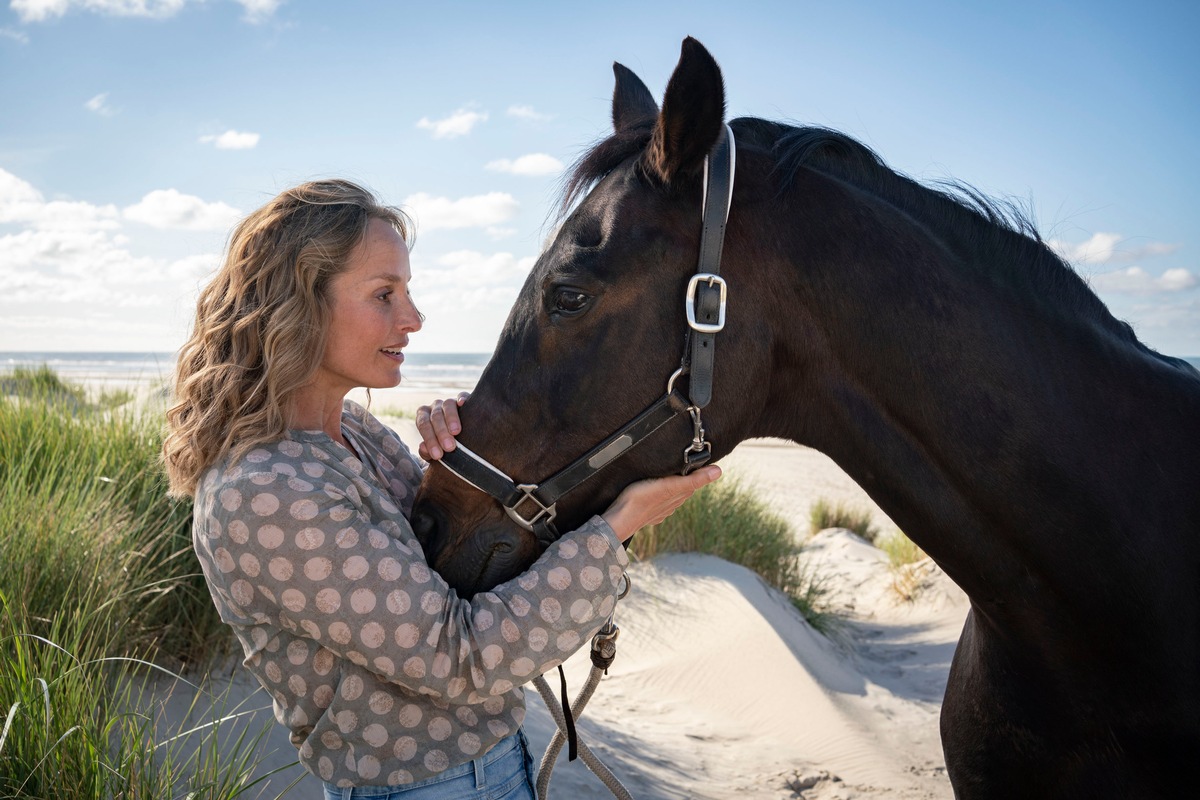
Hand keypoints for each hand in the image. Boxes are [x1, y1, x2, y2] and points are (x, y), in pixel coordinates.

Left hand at [416, 392, 468, 459]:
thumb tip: (423, 448)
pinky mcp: (463, 399)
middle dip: (441, 432)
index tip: (438, 455)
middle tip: (449, 447)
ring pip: (448, 405)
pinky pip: (462, 395)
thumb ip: (427, 453)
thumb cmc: (444, 447)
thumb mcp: (435, 452)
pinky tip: (463, 403)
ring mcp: (449, 402)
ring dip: (451, 418)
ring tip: (456, 432)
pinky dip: (462, 398)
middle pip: (435, 416)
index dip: (430, 440)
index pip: (423, 425)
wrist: (462, 440)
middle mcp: (434, 408)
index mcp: (423, 418)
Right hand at [601, 465, 721, 542]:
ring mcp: (659, 510)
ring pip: (670, 495)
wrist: (619, 519)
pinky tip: (652, 490)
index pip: (693, 481)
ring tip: (666, 473)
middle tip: (681, 461)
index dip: (695, 469)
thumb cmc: (642, 500)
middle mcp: (671, 504)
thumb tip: (719, 471)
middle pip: (682, 488)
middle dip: (684, 476)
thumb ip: (694, 479)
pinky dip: (658, 494)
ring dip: (670, 485)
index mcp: (679, 495)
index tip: (696, 457)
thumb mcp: (670, 486)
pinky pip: (657, 501)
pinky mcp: (647, 513)